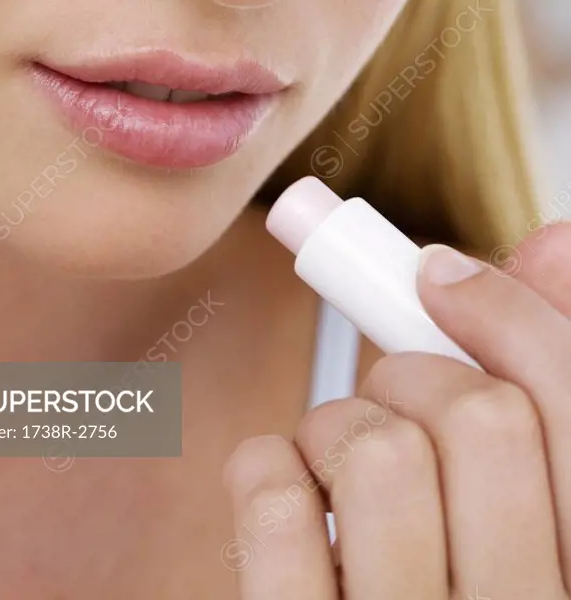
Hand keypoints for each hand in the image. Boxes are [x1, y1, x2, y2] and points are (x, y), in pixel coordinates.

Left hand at [223, 220, 570, 597]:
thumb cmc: (466, 588)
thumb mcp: (540, 514)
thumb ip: (553, 389)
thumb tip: (550, 242)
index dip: (513, 315)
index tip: (438, 272)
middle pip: (482, 417)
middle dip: (419, 371)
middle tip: (394, 389)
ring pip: (373, 449)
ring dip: (338, 425)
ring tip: (339, 466)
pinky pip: (271, 499)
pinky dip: (264, 467)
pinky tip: (286, 501)